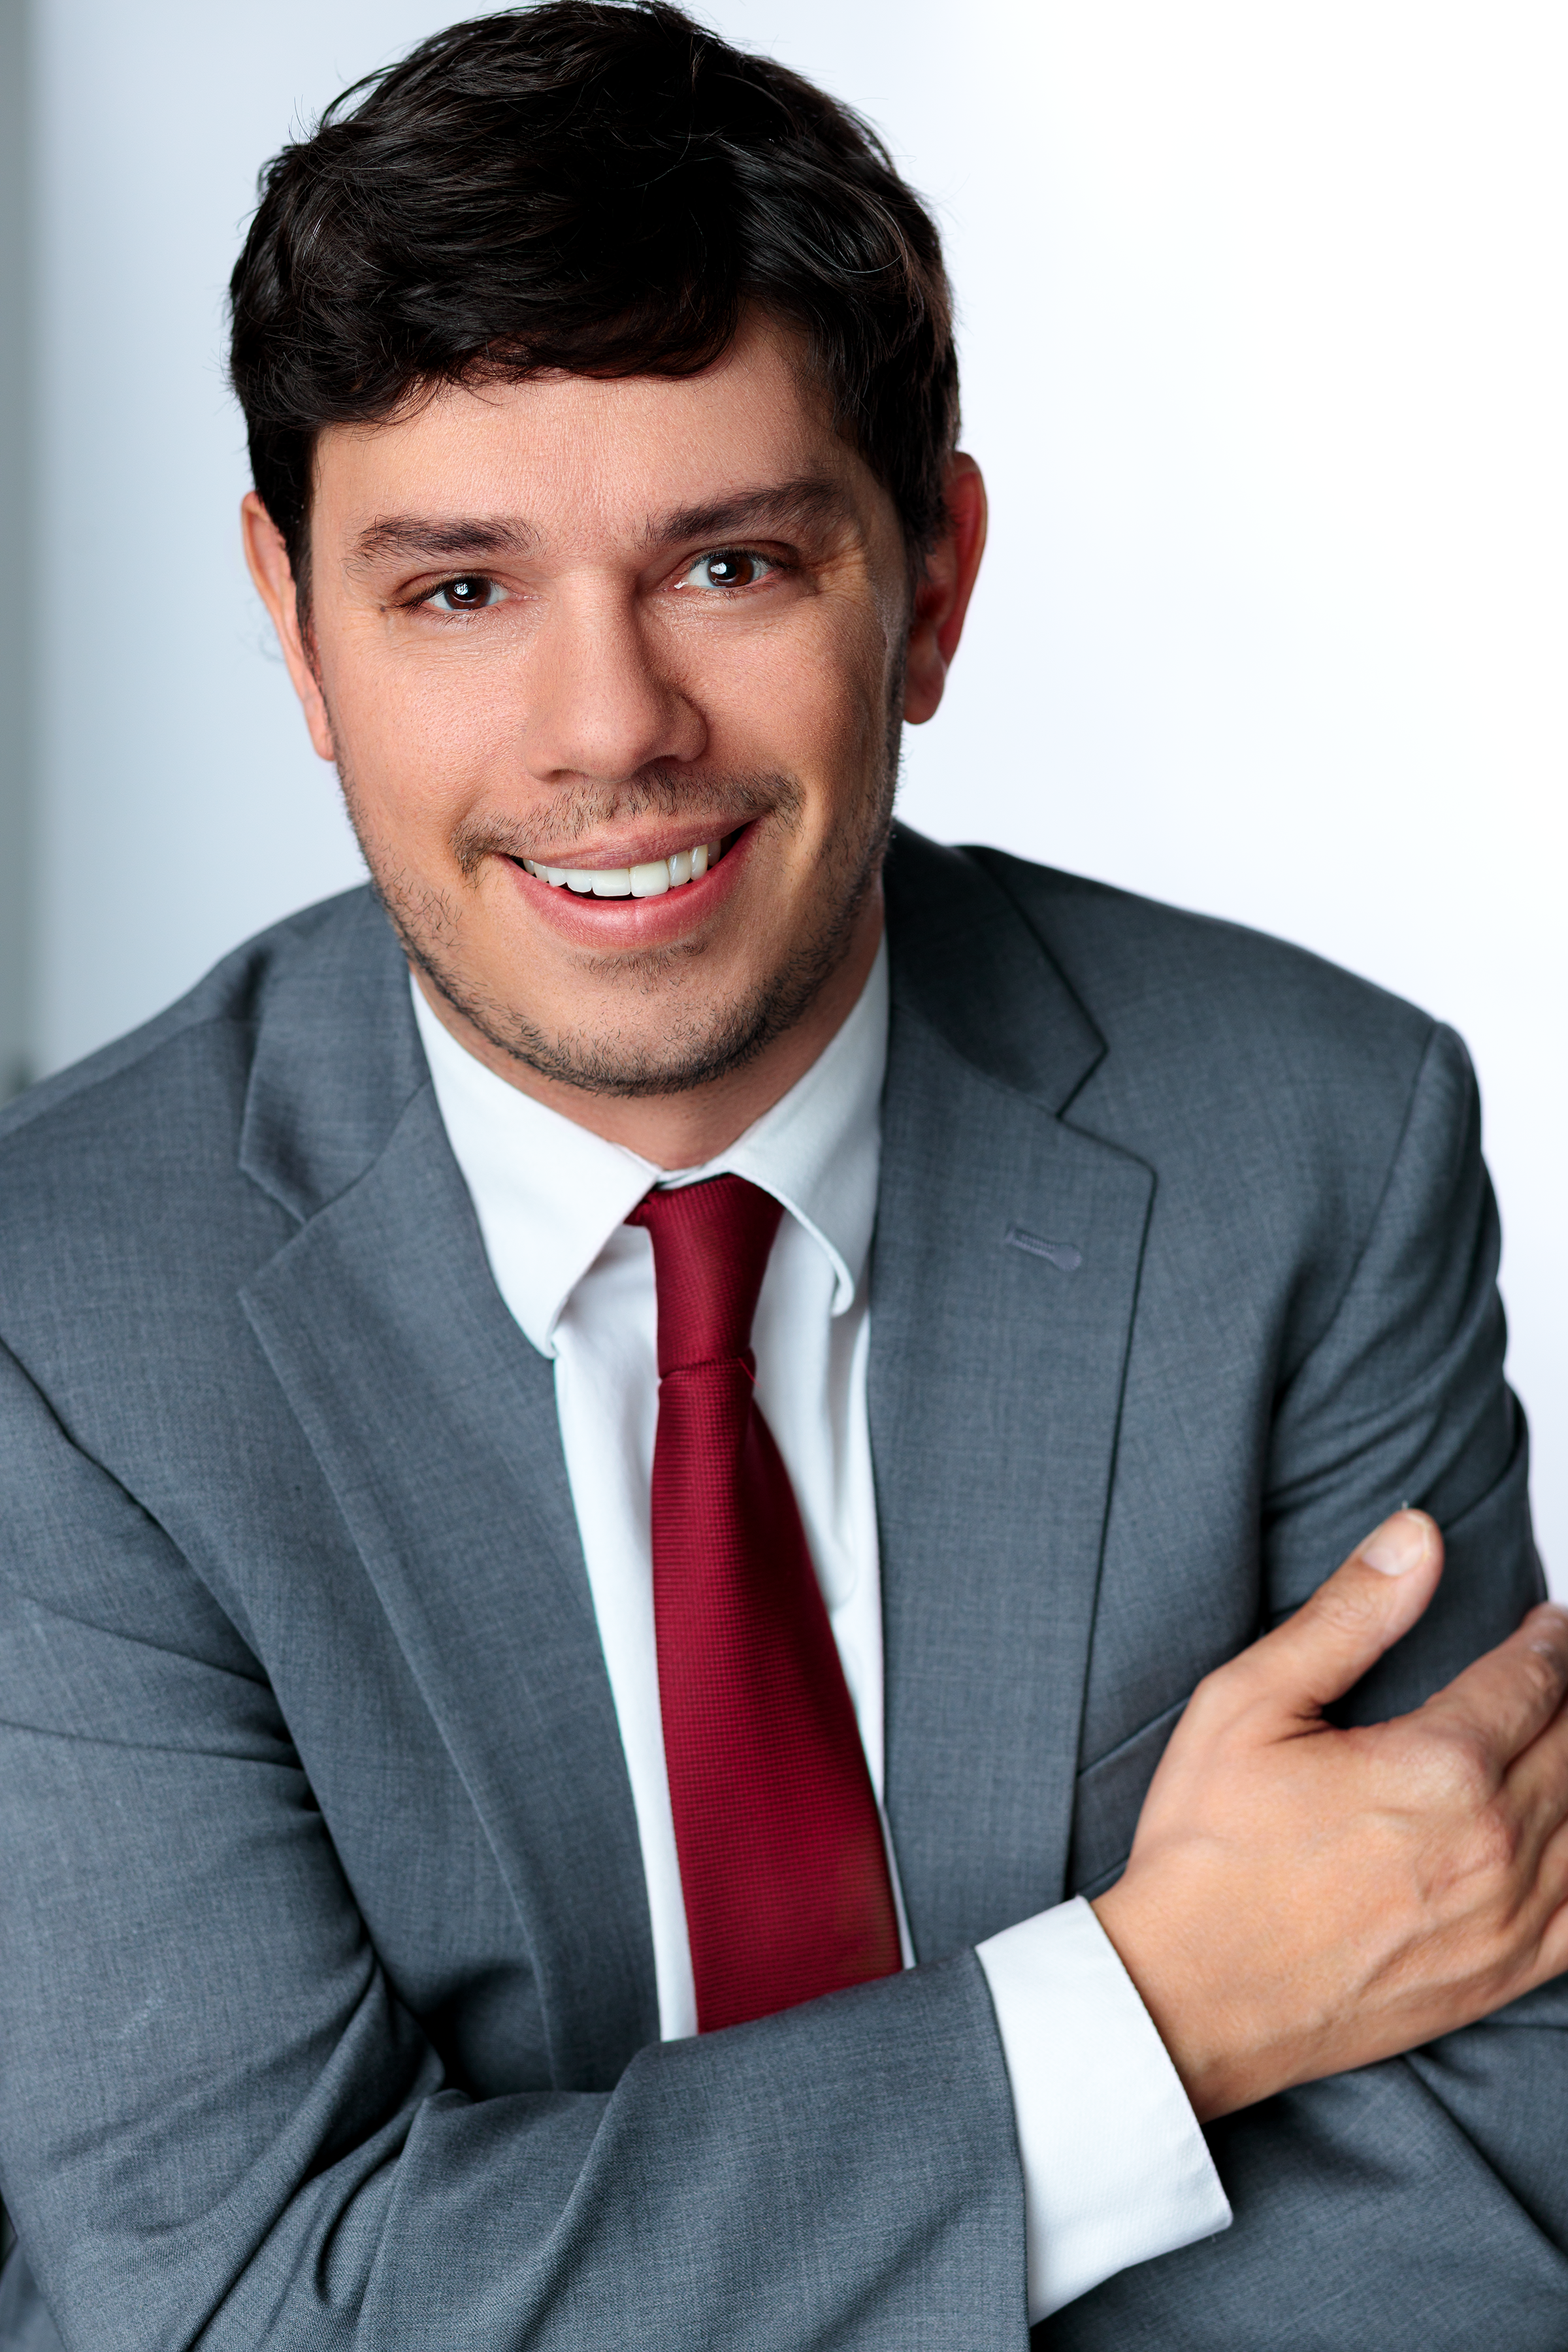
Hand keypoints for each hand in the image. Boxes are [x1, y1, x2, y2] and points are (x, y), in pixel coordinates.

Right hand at [1092, 1511, 1567, 2121]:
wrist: (1192, 1993)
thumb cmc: (1209, 1849)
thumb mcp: (1249, 1705)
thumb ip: (1346, 1616)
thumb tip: (1415, 1537)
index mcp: (1437, 1767)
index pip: (1532, 1680)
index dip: (1549, 1641)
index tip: (1550, 1622)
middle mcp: (1493, 1844)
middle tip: (1556, 1670)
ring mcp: (1508, 1918)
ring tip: (1562, 1736)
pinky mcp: (1505, 1973)